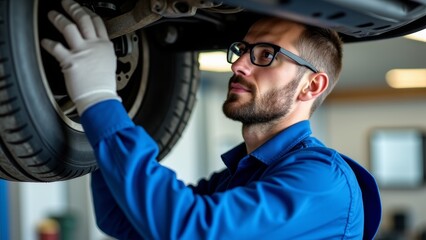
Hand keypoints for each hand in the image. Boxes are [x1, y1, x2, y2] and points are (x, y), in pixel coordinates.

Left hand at [41, 0, 119, 114]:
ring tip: (53, 15)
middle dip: (73, 8)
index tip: (83, 9)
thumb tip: (97, 46)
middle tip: (66, 4)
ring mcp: (82, 52)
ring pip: (69, 27)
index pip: (98, 22)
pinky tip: (45, 41)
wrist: (100, 97)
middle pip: (84, 19)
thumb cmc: (104, 85)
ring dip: (59, 18)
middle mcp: (94, 46)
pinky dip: (48, 43)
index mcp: (105, 46)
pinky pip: (56, 47)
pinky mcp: (70, 61)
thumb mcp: (109, 63)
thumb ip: (102, 51)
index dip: (89, 12)